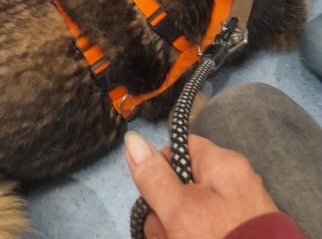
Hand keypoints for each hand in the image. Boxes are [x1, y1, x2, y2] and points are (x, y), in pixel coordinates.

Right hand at [125, 132, 277, 238]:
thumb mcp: (179, 210)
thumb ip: (154, 177)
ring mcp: (236, 213)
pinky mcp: (236, 234)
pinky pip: (202, 230)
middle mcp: (233, 184)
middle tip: (170, 233)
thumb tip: (133, 138)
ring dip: (174, 231)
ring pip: (187, 213)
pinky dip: (190, 236)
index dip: (160, 168)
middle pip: (181, 185)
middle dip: (165, 211)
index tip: (153, 195)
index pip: (181, 148)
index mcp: (224, 165)